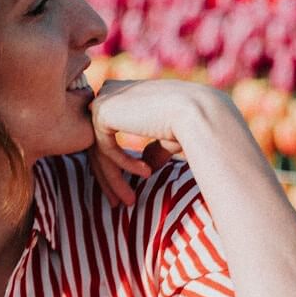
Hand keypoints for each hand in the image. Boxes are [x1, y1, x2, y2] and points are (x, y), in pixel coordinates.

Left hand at [84, 78, 235, 207]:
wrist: (196, 113)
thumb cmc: (190, 123)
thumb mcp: (167, 138)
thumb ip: (153, 148)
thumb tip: (147, 164)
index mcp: (124, 94)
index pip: (108, 133)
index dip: (115, 164)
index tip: (126, 190)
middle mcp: (110, 92)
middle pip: (99, 143)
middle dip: (108, 177)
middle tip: (116, 204)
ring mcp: (103, 99)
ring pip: (99, 150)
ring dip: (114, 179)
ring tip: (129, 201)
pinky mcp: (102, 111)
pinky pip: (105, 148)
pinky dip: (124, 165)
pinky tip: (147, 173)